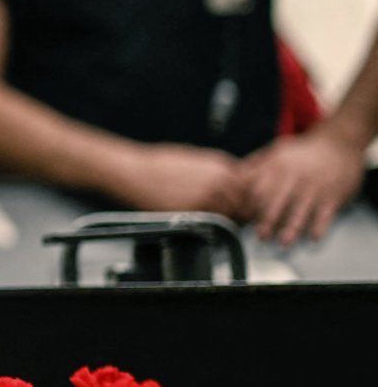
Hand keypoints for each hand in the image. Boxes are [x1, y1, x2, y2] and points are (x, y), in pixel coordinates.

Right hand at [116, 143, 249, 218]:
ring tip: (220, 224)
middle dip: (242, 211)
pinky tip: (206, 226)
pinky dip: (213, 227)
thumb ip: (217, 171)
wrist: (136, 173)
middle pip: (246, 203)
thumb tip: (229, 182)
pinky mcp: (194, 212)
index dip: (248, 196)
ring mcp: (208, 197)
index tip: (242, 203)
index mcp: (222, 166)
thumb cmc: (160, 165)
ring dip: (229, 221)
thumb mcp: (196, 159)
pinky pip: (213, 224)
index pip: (250, 185)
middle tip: (235, 219)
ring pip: (233, 216)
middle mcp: (219, 181)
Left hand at [242, 127, 365, 244]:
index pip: (260, 188)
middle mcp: (296, 178)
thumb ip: (255, 165)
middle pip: (279, 201)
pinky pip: (326, 213)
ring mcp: (315, 187)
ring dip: (293, 227)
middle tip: (261, 236)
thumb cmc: (303, 153)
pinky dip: (321, 225)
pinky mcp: (333, 195)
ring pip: (302, 209)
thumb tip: (232, 177)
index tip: (243, 220)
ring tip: (284, 242)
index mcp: (279, 167)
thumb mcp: (278, 151)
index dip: (251, 205)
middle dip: (268, 219)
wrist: (339, 143)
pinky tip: (313, 237)